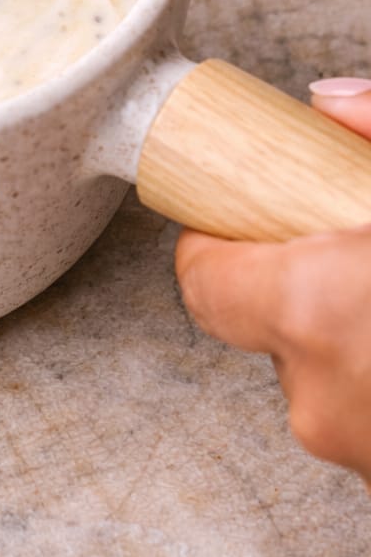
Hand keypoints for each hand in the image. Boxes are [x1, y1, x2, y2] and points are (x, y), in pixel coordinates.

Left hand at [176, 79, 370, 484]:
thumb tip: (328, 100)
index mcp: (318, 312)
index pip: (201, 276)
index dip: (215, 238)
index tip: (242, 210)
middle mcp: (320, 399)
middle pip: (266, 319)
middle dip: (308, 278)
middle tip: (352, 241)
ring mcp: (357, 456)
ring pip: (320, 369)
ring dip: (350, 329)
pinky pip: (360, 408)